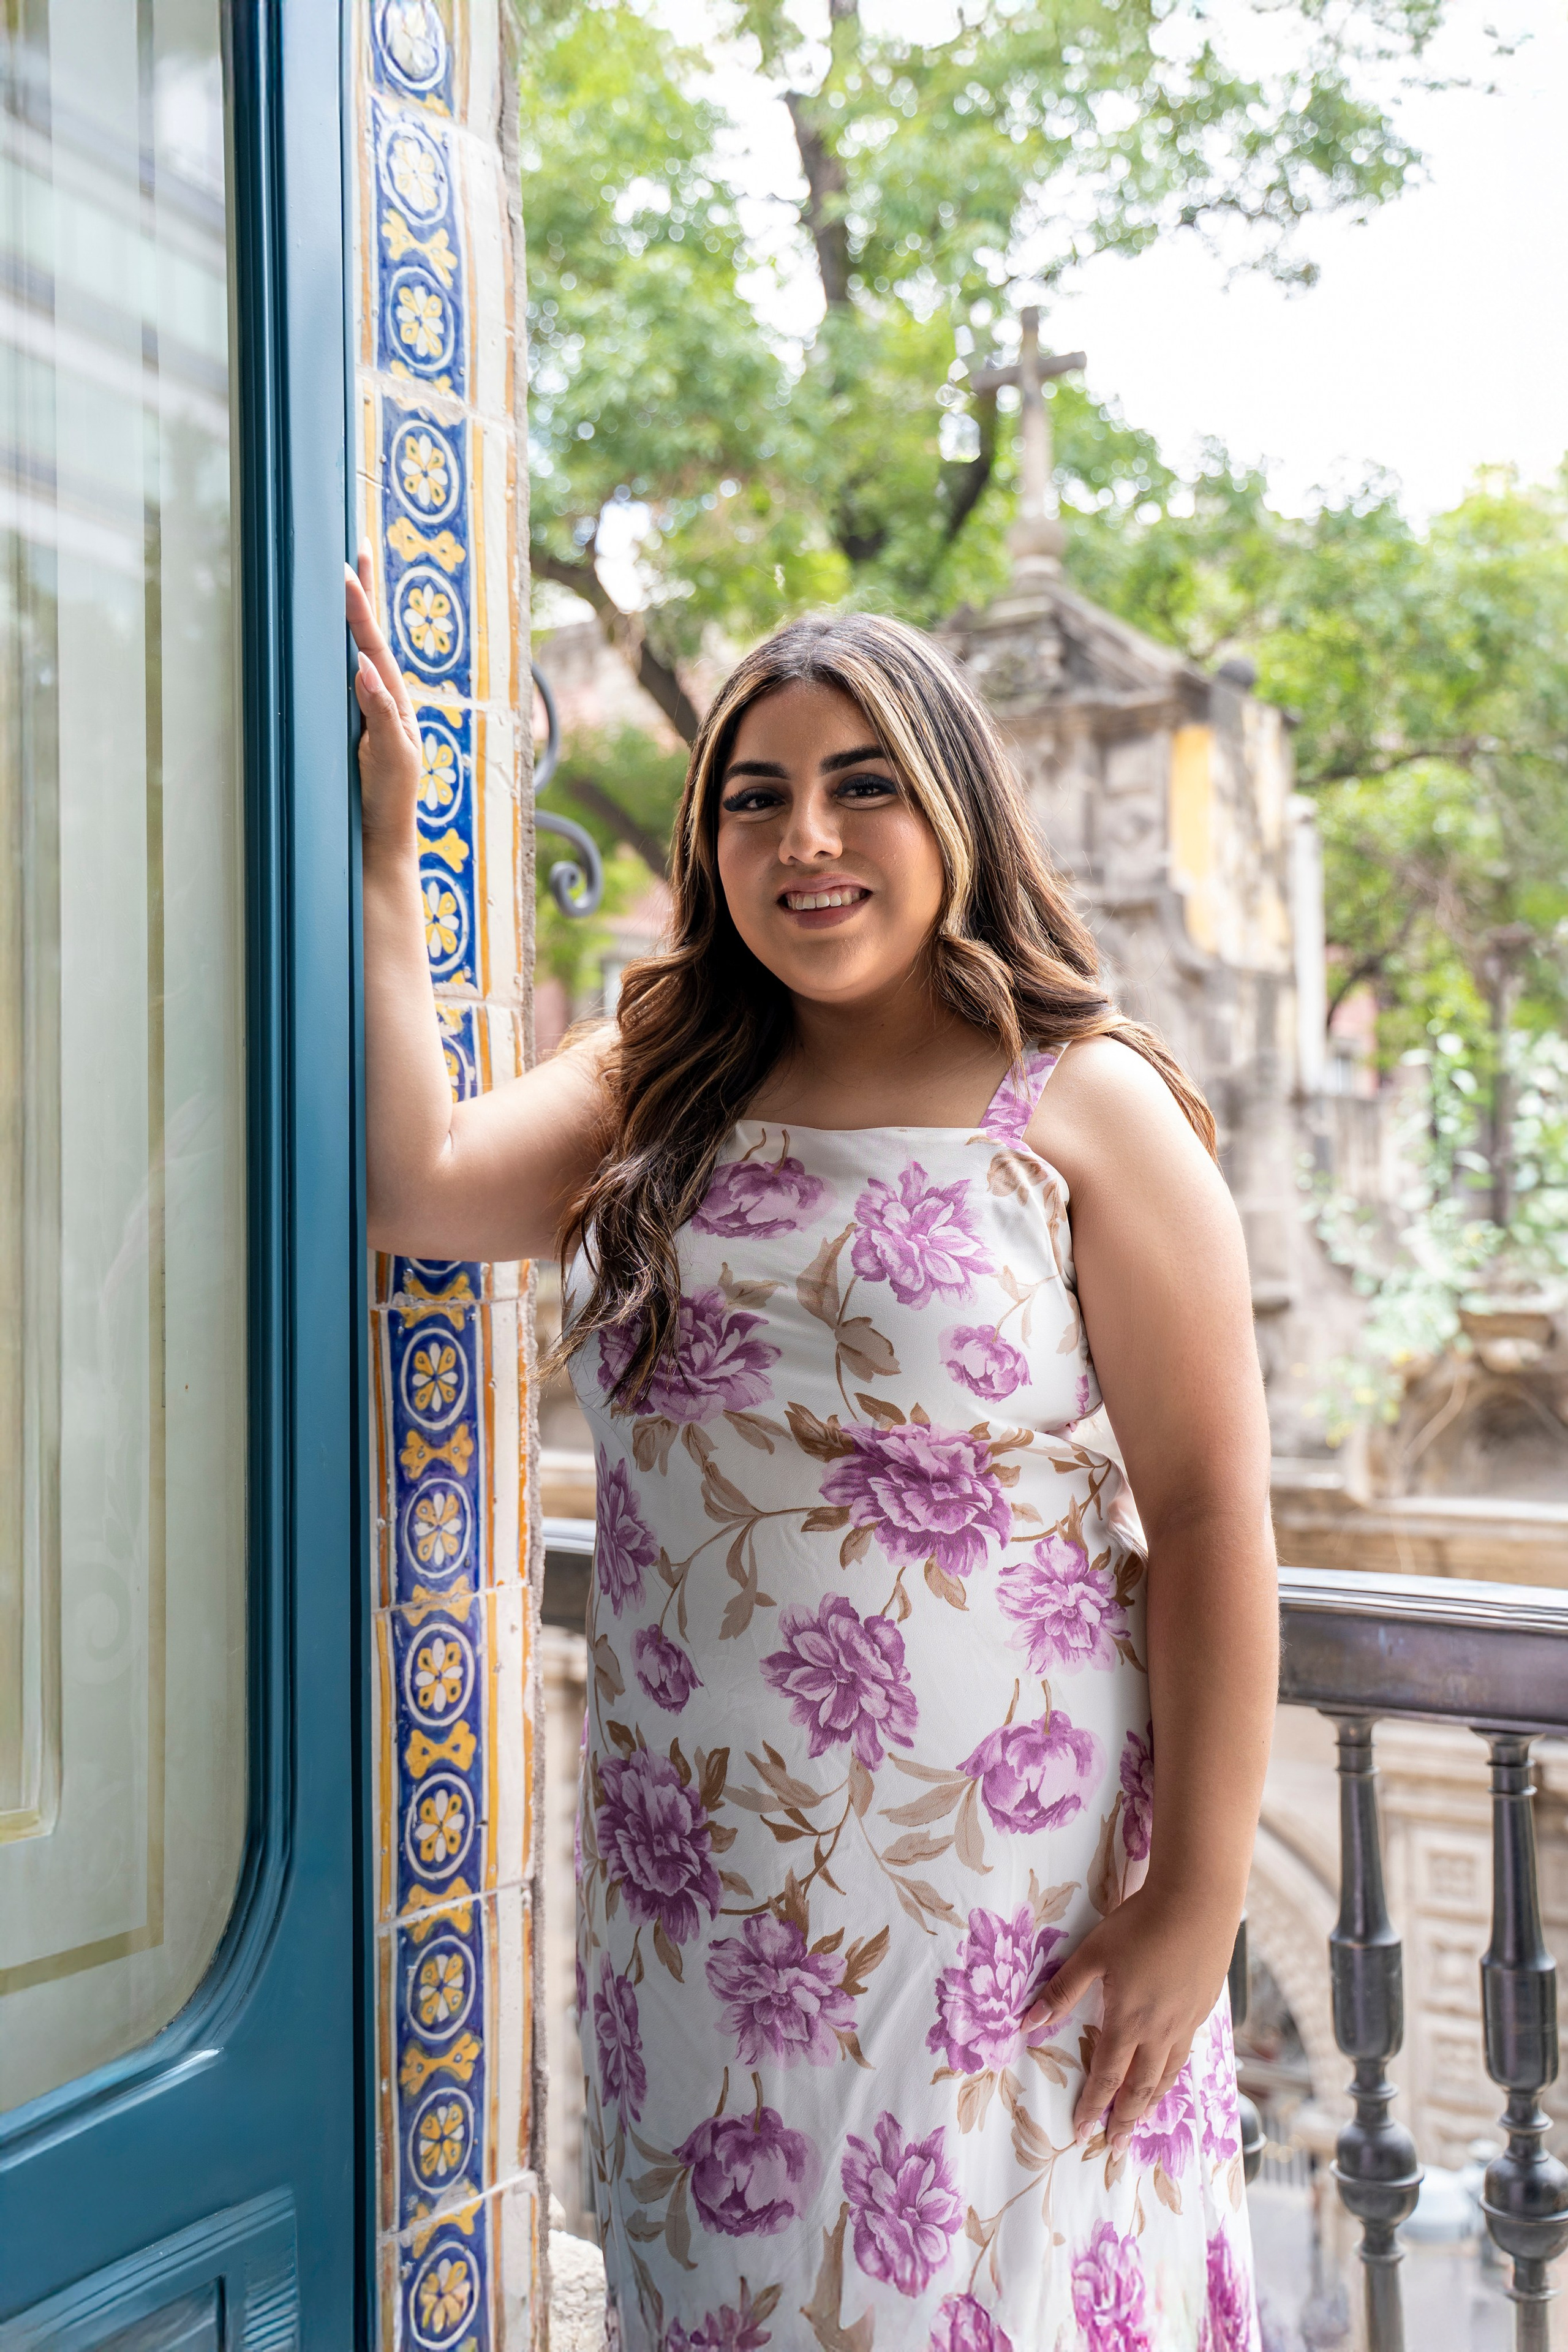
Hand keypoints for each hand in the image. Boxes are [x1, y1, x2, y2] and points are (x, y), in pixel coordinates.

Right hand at [345, 549, 421, 844]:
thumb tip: (365, 667)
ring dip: (349, 615)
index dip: (360, 606)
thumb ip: (382, 714)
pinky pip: (337, 679)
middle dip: (361, 594)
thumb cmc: (389, 801)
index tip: (347, 568)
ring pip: (352, 652)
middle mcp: (380, 698)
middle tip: (355, 548)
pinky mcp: (346, 725)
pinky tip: (326, 633)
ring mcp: (363, 710)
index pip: (373, 644)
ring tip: (344, 575)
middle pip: (366, 636)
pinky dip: (334, 650)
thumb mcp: (392, 758)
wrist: (377, 840)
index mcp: (394, 700)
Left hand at [1021, 1884, 1236, 2149]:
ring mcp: (1185, 2022)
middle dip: (1125, 2120)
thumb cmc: (1139, 1924)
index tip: (1082, 2131)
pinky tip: (1170, 2072)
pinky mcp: (1203, 2008)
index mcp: (1127, 2021)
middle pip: (1140, 2088)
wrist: (1196, 1903)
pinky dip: (1173, 2073)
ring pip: (1167, 2075)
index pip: (1106, 2076)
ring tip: (1141, 2120)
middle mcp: (1159, 2031)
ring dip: (1151, 2102)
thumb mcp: (1092, 1953)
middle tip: (1116, 2147)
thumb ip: (1061, 1991)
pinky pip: (1186, 2053)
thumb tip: (1026, 2023)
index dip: (1092, 2106)